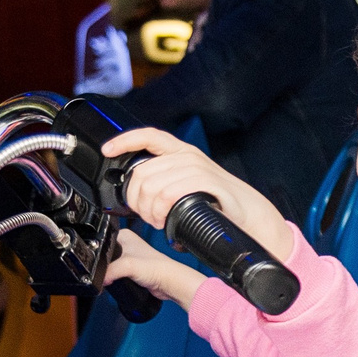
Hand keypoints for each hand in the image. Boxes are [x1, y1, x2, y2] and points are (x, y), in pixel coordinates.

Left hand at [102, 128, 291, 260]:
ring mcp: (196, 167)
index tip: (108, 150)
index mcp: (181, 152)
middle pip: (141, 173)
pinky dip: (161, 211)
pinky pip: (168, 194)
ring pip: (151, 187)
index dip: (125, 140)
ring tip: (158, 220)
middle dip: (136, 200)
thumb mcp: (187, 184)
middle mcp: (186, 156)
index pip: (148, 136)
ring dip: (149, 210)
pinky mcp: (205, 182)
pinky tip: (165, 220)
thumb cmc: (218, 203)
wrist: (249, 214)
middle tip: (146, 215)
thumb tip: (138, 189)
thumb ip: (166, 180)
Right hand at [105, 228, 204, 309]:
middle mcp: (126, 245)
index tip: (96, 266)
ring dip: (109, 275)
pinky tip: (117, 282)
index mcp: (123, 235)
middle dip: (104, 267)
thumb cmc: (156, 268)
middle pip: (105, 257)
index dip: (98, 255)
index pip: (102, 243)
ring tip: (113, 279)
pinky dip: (115, 280)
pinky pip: (117, 275)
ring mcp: (129, 258)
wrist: (168, 282)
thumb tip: (99, 279)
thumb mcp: (126, 265)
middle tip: (106, 274)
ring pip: (110, 267)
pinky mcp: (132, 271)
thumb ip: (109, 271)